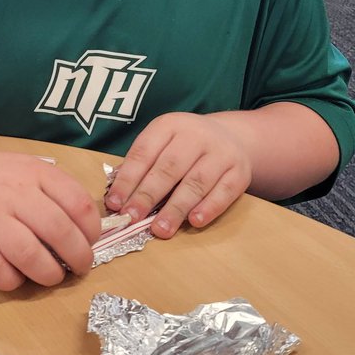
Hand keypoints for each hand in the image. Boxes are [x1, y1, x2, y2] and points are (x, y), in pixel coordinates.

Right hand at [0, 147, 100, 290]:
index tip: (91, 241)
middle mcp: (12, 194)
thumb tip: (88, 231)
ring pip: (29, 255)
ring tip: (53, 276)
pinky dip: (14, 281)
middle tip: (81, 267)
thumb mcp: (30, 169)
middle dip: (78, 257)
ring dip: (49, 274)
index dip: (92, 230)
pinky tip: (19, 276)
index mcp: (34, 173)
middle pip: (58, 231)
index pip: (77, 203)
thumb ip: (58, 192)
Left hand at [105, 113, 251, 236]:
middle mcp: (196, 135)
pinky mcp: (240, 170)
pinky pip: (224, 191)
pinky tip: (194, 222)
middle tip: (132, 218)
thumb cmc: (184, 147)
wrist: (231, 136)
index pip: (144, 152)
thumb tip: (117, 198)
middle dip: (147, 195)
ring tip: (160, 229)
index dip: (128, 179)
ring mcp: (221, 151)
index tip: (115, 203)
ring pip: (196, 182)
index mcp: (169, 125)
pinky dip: (209, 207)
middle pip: (169, 168)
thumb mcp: (161, 144)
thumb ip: (141, 167)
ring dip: (176, 208)